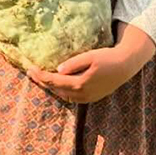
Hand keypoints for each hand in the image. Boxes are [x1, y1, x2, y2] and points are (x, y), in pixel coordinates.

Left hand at [26, 23, 155, 103]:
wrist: (125, 66)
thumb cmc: (108, 58)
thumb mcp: (90, 56)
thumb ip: (74, 63)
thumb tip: (58, 69)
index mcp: (79, 84)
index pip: (53, 81)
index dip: (40, 75)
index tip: (30, 68)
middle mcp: (81, 94)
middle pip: (55, 90)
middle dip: (42, 81)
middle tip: (31, 72)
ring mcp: (86, 98)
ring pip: (62, 94)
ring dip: (51, 87)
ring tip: (40, 78)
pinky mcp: (90, 98)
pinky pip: (70, 96)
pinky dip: (61, 90)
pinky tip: (56, 83)